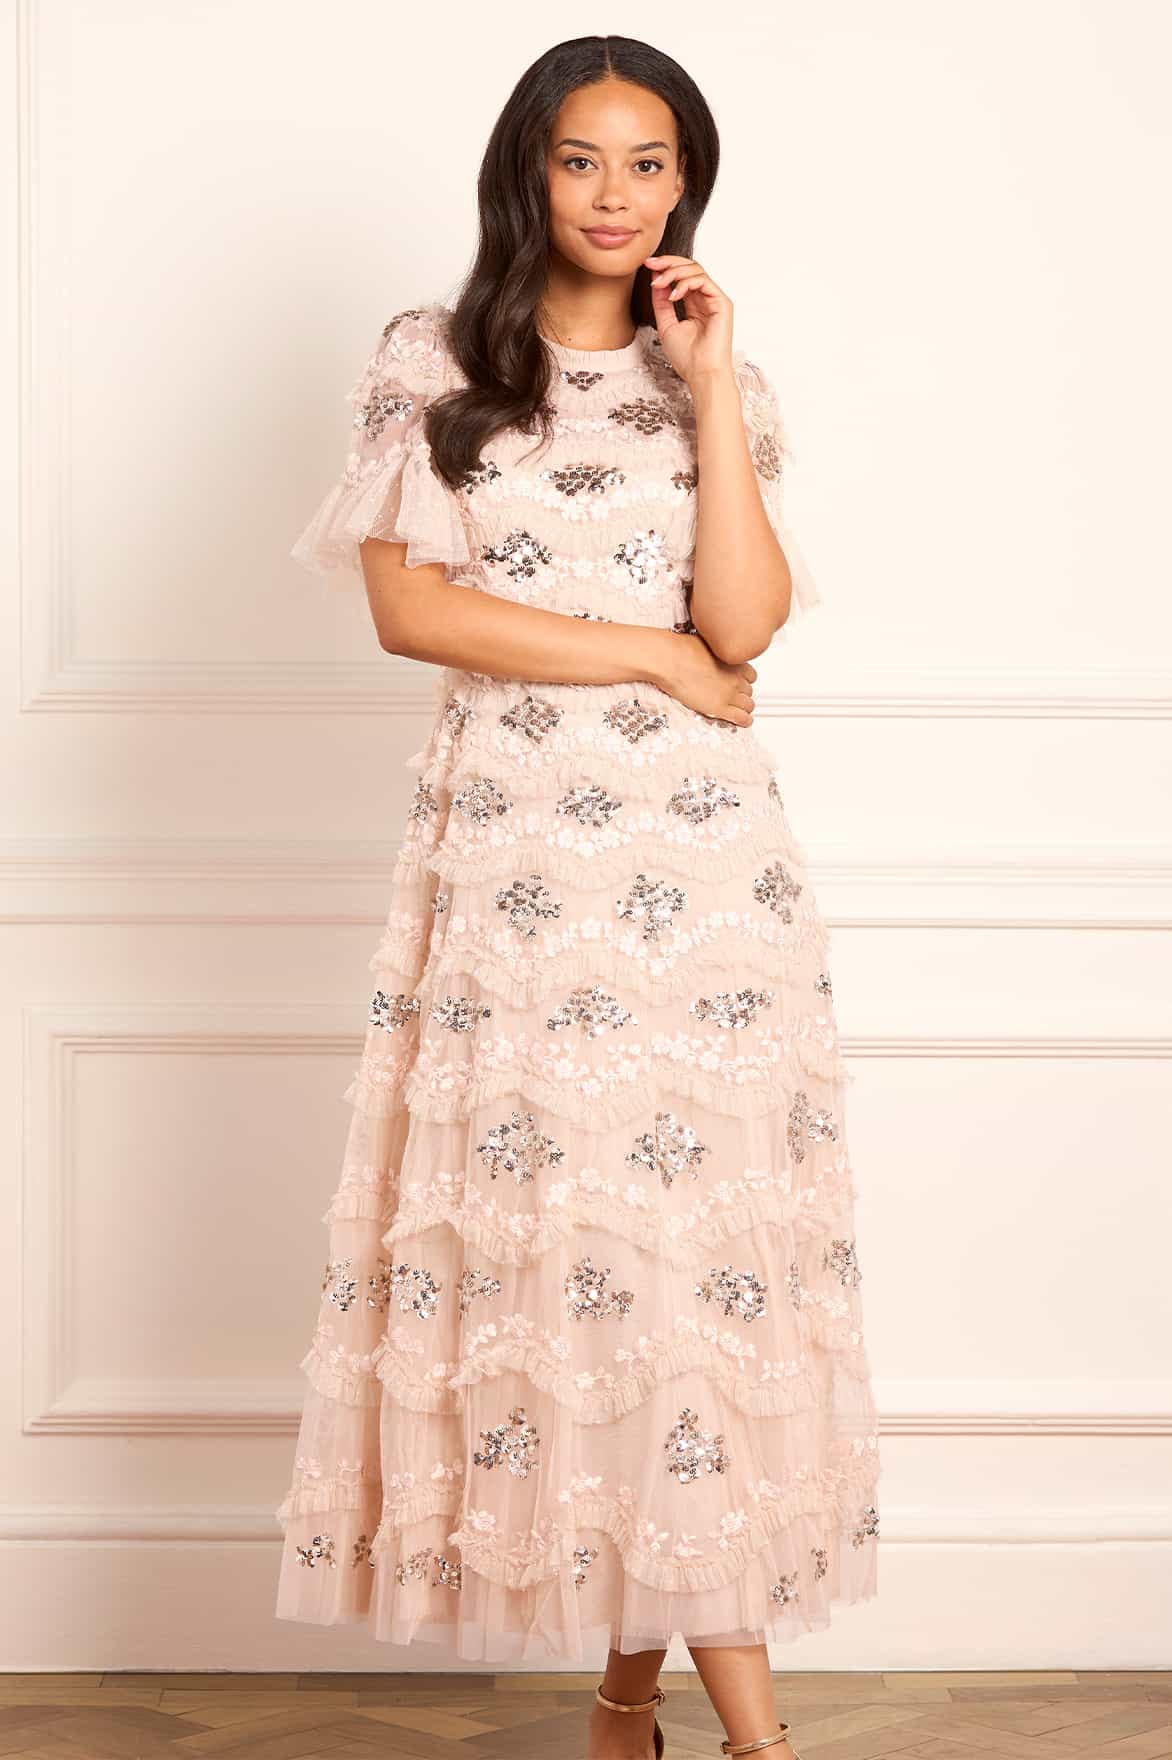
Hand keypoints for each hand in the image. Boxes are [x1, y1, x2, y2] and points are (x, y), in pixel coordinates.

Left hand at [644, 254, 733, 382]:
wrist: (701, 374)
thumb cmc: (687, 358)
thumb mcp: (666, 325)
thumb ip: (661, 303)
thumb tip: (655, 280)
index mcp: (694, 305)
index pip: (681, 277)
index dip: (665, 268)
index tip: (647, 265)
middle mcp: (705, 300)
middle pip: (689, 267)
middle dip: (668, 262)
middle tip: (651, 263)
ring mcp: (714, 300)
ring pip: (696, 270)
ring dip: (674, 272)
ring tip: (658, 282)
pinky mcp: (722, 303)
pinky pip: (703, 281)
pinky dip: (685, 283)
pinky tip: (673, 295)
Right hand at [657, 630, 756, 725]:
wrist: (670, 660)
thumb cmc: (681, 649)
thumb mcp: (707, 643)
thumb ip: (717, 652)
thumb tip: (713, 653)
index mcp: (734, 662)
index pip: (751, 676)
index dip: (744, 681)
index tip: (738, 683)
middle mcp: (736, 678)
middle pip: (748, 691)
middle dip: (742, 695)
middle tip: (733, 697)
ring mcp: (729, 694)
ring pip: (748, 705)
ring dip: (743, 708)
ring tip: (738, 710)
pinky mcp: (719, 707)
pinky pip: (741, 718)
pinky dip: (744, 721)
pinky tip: (744, 721)